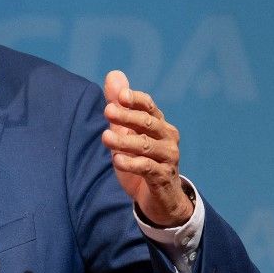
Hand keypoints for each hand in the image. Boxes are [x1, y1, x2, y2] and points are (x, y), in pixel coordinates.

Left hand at [100, 70, 193, 226]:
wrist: (160, 198)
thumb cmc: (142, 160)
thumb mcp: (127, 132)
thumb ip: (120, 106)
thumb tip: (113, 74)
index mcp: (159, 125)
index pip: (149, 107)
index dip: (136, 100)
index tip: (119, 96)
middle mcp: (167, 138)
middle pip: (148, 124)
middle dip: (128, 117)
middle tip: (107, 111)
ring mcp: (168, 158)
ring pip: (146, 146)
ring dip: (125, 141)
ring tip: (105, 138)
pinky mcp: (163, 178)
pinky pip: (148, 168)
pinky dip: (133, 164)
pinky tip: (117, 160)